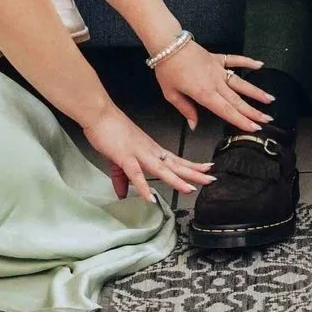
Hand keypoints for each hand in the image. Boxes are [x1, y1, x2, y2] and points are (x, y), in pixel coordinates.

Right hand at [81, 106, 215, 205]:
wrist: (99, 114)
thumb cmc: (111, 131)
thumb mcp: (118, 159)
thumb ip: (122, 178)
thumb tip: (122, 194)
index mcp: (151, 150)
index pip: (176, 160)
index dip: (192, 166)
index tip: (207, 169)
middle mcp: (150, 151)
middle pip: (175, 165)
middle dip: (194, 173)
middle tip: (211, 179)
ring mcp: (139, 154)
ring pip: (162, 169)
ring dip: (176, 180)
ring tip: (190, 189)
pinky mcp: (125, 157)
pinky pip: (136, 174)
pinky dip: (143, 186)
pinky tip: (150, 197)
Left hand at [151, 38, 273, 133]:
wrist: (167, 44)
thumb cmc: (167, 70)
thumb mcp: (171, 94)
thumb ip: (186, 110)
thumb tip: (194, 125)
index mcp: (204, 93)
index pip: (226, 111)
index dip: (241, 121)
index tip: (254, 128)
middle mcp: (215, 82)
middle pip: (237, 100)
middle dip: (253, 112)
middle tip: (267, 120)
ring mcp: (218, 69)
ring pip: (241, 83)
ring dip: (256, 92)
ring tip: (270, 99)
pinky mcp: (217, 58)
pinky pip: (235, 60)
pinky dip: (248, 62)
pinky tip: (260, 65)